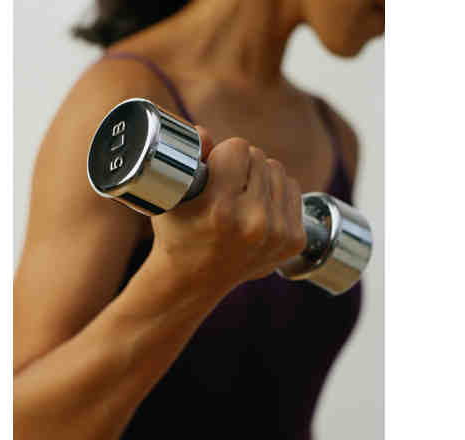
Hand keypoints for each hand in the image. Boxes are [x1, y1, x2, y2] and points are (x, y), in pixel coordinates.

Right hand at [150, 127, 306, 291]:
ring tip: (242, 196)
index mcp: (221, 210)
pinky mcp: (294, 240)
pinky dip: (277, 193)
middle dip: (242, 164)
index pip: (238, 148)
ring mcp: (277, 234)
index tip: (214, 169)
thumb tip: (204, 132)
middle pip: (260, 156)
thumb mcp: (171, 197)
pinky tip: (259, 208)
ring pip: (278, 171)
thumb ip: (187, 159)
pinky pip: (294, 190)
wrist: (194, 282)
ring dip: (261, 177)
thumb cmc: (178, 233)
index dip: (223, 154)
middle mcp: (254, 223)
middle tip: (226, 185)